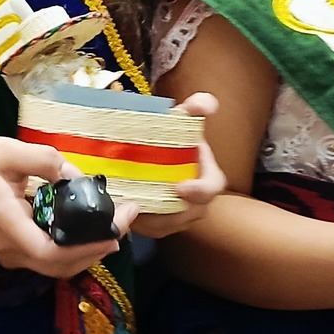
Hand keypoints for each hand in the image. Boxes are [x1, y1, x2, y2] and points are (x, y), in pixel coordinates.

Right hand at [0, 136, 122, 278]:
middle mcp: (10, 248)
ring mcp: (11, 255)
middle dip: (98, 247)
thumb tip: (77, 177)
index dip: (87, 246)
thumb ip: (45, 161)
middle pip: (61, 266)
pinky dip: (76, 248)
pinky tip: (92, 227)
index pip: (51, 252)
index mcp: (7, 224)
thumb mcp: (8, 150)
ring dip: (90, 250)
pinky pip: (51, 259)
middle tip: (126, 220)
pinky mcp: (15, 252)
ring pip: (59, 267)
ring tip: (115, 224)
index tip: (114, 227)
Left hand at [129, 91, 226, 240]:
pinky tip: (122, 210)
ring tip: (128, 205)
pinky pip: (149, 229)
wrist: (155, 156)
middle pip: (186, 214)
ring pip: (165, 226)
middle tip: (144, 202)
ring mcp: (177, 216)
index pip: (211, 187)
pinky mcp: (158, 225)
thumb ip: (195, 108)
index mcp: (207, 178)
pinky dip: (136, 222)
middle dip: (168, 212)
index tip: (180, 187)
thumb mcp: (183, 121)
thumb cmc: (173, 141)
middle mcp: (195, 202)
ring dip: (148, 219)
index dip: (199, 190)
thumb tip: (207, 103)